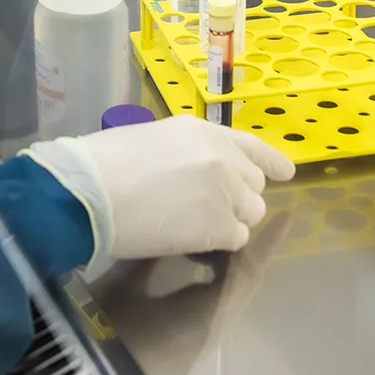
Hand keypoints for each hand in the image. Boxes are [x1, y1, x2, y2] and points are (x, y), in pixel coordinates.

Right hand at [21, 114, 294, 262]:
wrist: (90, 191)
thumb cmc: (105, 164)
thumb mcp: (154, 139)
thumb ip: (186, 152)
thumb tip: (196, 172)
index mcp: (203, 130)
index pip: (252, 146)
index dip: (270, 162)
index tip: (285, 173)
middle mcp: (223, 157)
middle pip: (254, 185)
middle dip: (237, 198)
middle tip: (205, 210)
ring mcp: (225, 191)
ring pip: (250, 214)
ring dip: (228, 222)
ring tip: (193, 226)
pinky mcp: (220, 226)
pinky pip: (237, 239)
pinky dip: (218, 244)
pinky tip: (191, 241)